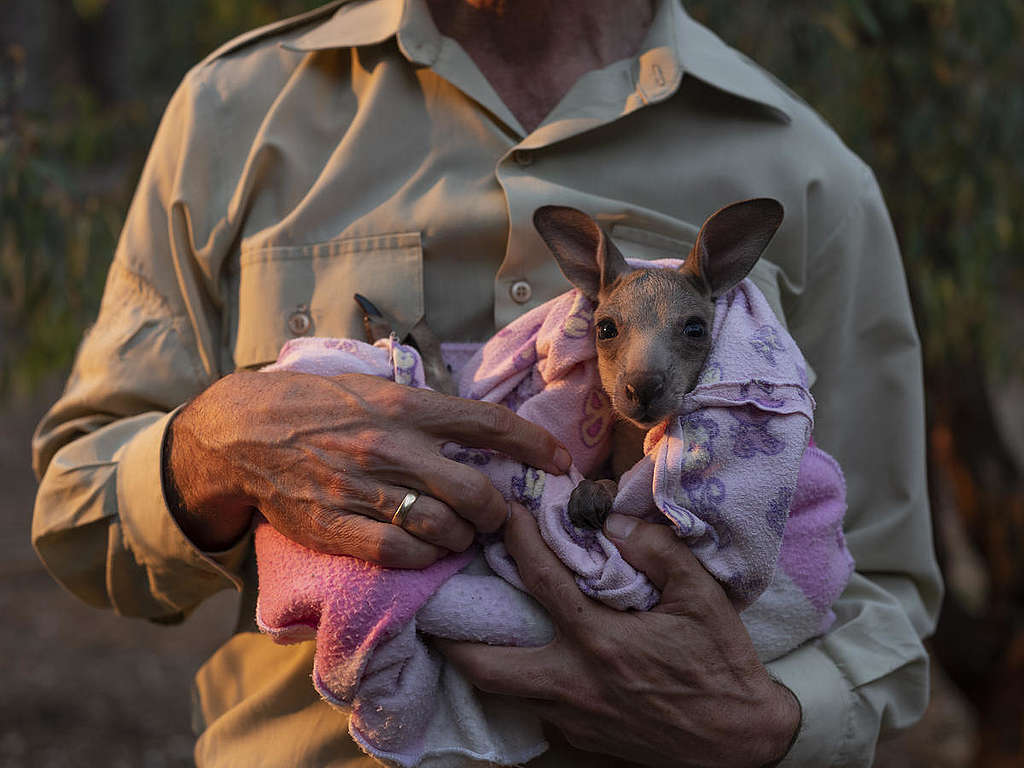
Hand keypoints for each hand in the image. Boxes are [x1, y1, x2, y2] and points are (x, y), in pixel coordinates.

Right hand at [166, 371, 570, 565]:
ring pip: (444, 527)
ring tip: (462, 533)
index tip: (560, 460)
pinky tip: (429, 550)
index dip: (534, 444)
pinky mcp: (338, 527)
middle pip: (476, 491)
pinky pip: (403, 554)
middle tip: (497, 515)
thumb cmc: (314, 404)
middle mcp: (390, 447)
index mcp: (403, 406)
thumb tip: (477, 426)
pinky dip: (428, 557)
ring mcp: (363, 490)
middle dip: (499, 512)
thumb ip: (422, 406)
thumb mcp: (371, 386)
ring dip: (465, 537)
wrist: (242, 432)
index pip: (487, 423)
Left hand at [436, 506, 800, 767]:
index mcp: (601, 642)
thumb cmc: (723, 665)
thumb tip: (612, 521)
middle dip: (451, 636)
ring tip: (472, 631)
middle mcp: (574, 683)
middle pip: (486, 666)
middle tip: (439, 605)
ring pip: (503, 693)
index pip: (541, 580)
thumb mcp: (703, 597)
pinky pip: (535, 709)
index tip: (506, 515)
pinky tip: (532, 662)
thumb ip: (656, 551)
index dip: (518, 540)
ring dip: (483, 662)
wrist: (743, 742)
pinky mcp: (581, 740)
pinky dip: (523, 684)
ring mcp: (573, 718)